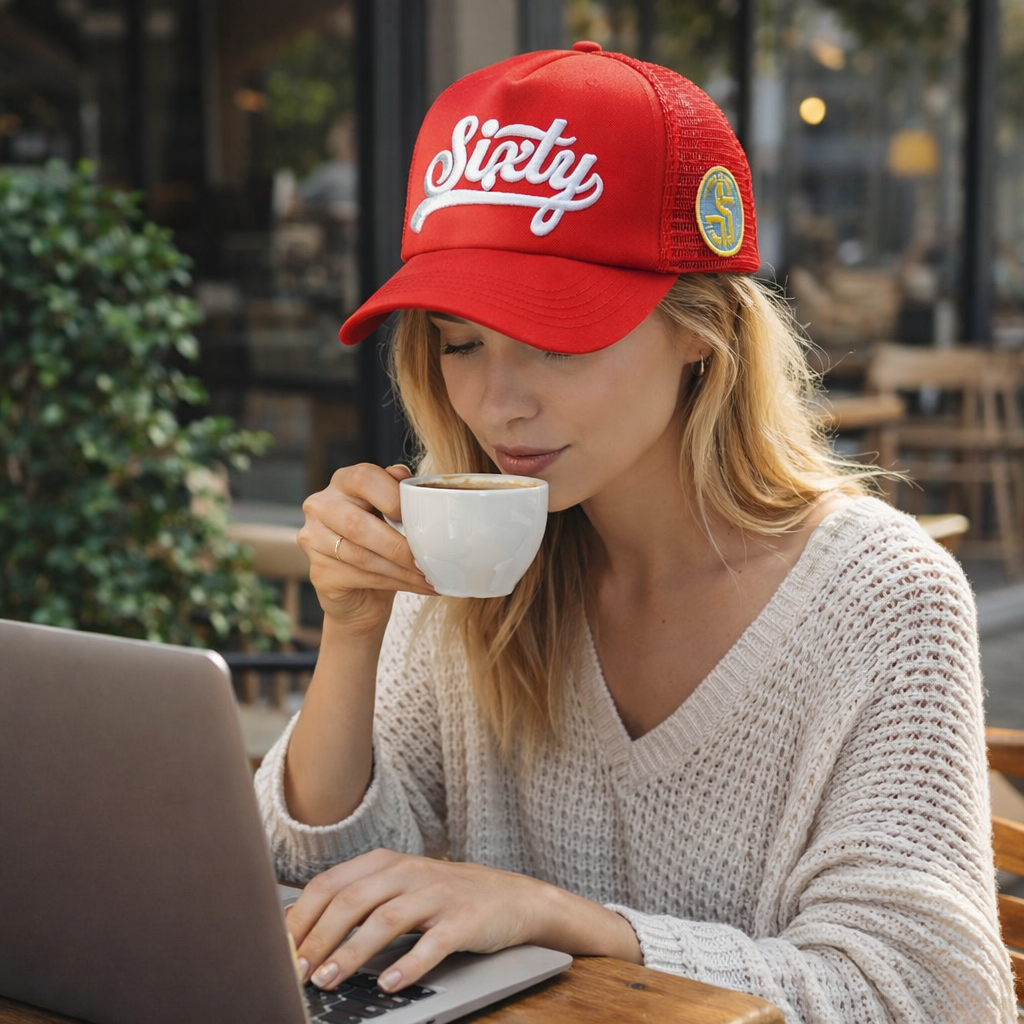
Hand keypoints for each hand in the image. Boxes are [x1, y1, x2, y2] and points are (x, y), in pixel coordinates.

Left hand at [286, 849, 641, 992]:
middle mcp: (408, 872)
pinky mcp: (464, 919)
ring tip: (330, 979)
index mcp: (385, 862)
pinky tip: (390, 984)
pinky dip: (409, 964)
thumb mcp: (399, 887)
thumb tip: (299, 931)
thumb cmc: (444, 896)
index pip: (330, 883)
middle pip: (352, 900)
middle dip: (319, 938)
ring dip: (352, 952)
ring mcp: (437, 894)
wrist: (511, 896)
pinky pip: (433, 942)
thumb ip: (357, 901)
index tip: (278, 949)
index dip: (301, 916)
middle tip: (298, 971)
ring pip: (386, 919)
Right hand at [297, 463, 435, 633]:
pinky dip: (396, 583)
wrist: (362, 593)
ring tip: (430, 576)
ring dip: (402, 569)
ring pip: (362, 556)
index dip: (393, 497)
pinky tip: (418, 586)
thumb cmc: (382, 543)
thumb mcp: (394, 514)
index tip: (421, 519)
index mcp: (342, 481)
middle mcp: (320, 506)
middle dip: (399, 545)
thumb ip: (399, 492)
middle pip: (358, 524)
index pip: (364, 478)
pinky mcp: (319, 573)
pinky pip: (361, 577)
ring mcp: (313, 540)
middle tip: (428, 559)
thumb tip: (407, 478)